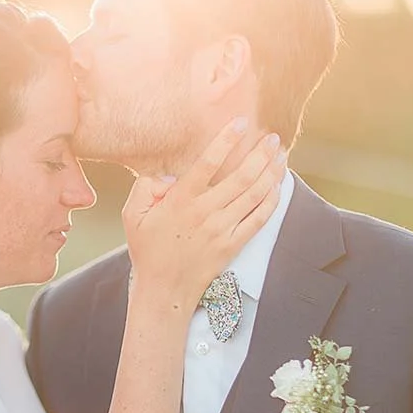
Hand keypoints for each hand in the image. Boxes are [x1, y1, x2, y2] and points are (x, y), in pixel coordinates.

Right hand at [122, 118, 284, 307]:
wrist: (164, 289)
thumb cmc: (148, 250)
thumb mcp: (132, 216)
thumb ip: (144, 188)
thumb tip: (167, 175)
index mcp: (180, 201)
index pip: (207, 163)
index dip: (226, 141)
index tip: (240, 123)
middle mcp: (205, 212)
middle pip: (241, 176)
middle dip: (260, 153)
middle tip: (272, 137)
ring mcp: (221, 229)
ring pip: (254, 195)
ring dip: (271, 173)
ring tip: (281, 156)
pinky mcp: (233, 245)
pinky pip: (259, 220)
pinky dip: (272, 201)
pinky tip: (278, 187)